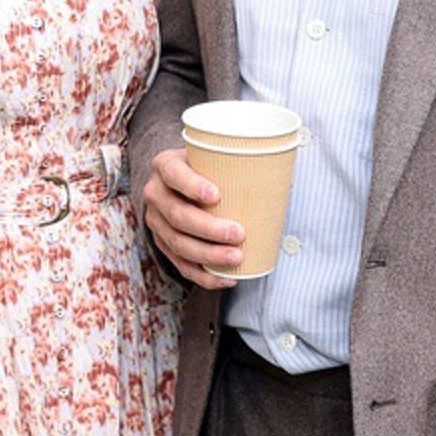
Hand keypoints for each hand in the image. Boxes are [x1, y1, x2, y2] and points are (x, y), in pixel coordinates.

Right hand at [142, 147, 244, 288]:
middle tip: (238, 233)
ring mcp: (156, 222)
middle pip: (177, 215)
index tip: (216, 195)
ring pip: (178, 243)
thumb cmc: (207, 168)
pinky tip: (227, 278)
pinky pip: (181, 265)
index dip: (192, 186)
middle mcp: (155, 193)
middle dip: (209, 228)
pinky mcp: (162, 244)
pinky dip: (204, 276)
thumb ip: (235, 161)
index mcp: (165, 165)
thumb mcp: (213, 156)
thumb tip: (279, 171)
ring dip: (208, 255)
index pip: (173, 174)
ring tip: (236, 257)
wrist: (182, 182)